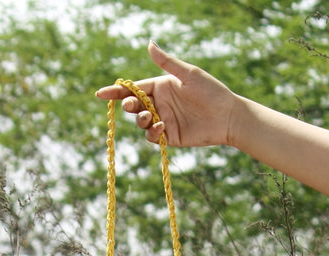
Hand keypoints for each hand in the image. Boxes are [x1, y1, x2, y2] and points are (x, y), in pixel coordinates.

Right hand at [95, 41, 238, 147]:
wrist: (227, 117)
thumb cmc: (211, 91)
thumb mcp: (188, 74)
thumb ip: (167, 63)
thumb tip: (149, 44)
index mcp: (161, 86)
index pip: (134, 88)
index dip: (117, 91)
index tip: (101, 93)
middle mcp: (160, 103)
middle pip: (134, 106)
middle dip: (128, 105)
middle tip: (132, 105)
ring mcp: (163, 120)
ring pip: (141, 122)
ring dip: (141, 119)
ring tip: (151, 116)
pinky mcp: (169, 137)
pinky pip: (152, 136)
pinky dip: (152, 132)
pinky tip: (162, 126)